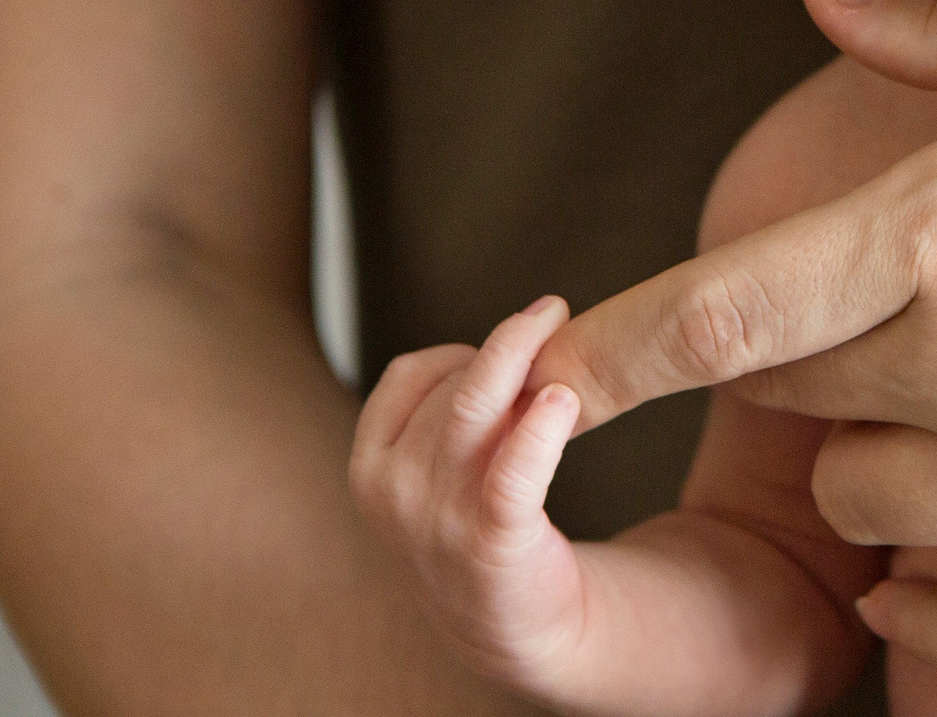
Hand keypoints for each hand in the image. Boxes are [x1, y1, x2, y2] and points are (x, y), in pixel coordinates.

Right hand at [351, 299, 595, 700]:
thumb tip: (504, 335)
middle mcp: (393, 492)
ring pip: (475, 410)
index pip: (409, 375)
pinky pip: (513, 473)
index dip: (462, 347)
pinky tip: (564, 399)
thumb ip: (449, 409)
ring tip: (562, 325)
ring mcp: (437, 520)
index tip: (511, 338)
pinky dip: (538, 430)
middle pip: (451, 389)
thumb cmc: (478, 525)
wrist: (513, 625)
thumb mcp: (435, 468)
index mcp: (372, 466)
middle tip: (552, 311)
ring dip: (520, 357)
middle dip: (506, 346)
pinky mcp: (494, 543)